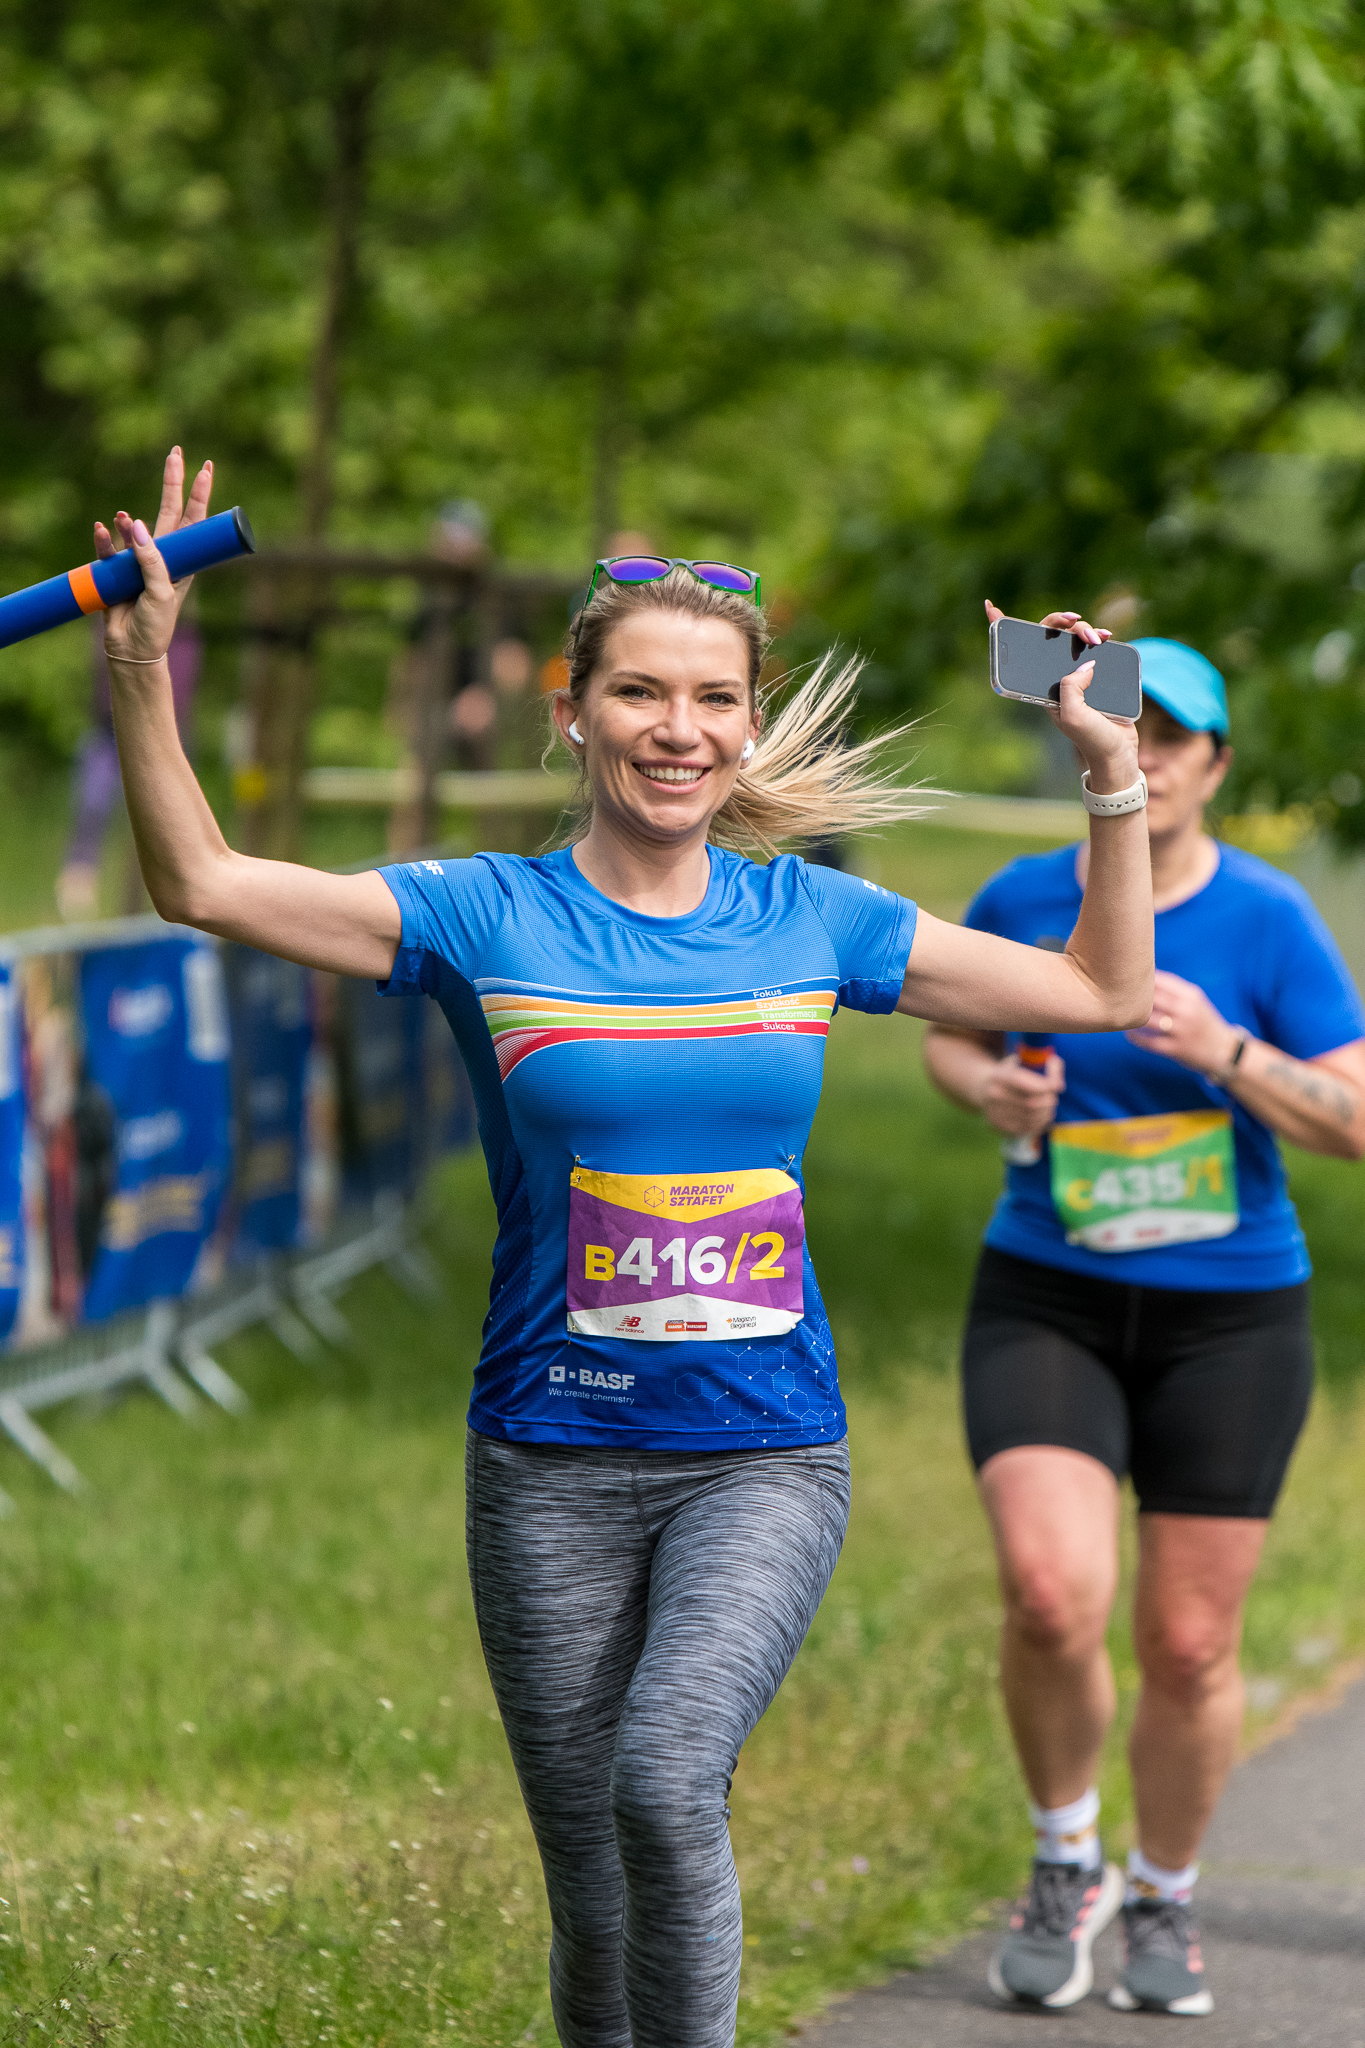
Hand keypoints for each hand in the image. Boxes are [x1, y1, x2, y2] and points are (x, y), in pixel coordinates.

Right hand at [98, 447, 213, 662]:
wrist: (133, 649)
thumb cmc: (156, 625)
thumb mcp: (162, 593)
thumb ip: (151, 560)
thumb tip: (137, 524)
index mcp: (183, 560)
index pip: (193, 520)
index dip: (199, 494)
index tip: (206, 467)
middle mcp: (162, 555)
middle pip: (168, 510)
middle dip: (172, 482)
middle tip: (176, 453)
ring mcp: (138, 561)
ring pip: (133, 528)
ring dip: (128, 521)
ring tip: (122, 518)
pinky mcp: (115, 570)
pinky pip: (108, 548)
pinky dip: (105, 540)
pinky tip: (102, 531)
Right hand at [979, 1050, 1066, 1138]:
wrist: (982, 1088)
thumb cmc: (1009, 1073)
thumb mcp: (1021, 1061)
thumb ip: (1041, 1064)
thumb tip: (1058, 1079)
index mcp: (1000, 1077)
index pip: (1029, 1085)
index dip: (1048, 1086)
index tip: (1058, 1085)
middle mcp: (994, 1095)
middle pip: (1032, 1104)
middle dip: (1048, 1101)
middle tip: (1053, 1097)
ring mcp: (995, 1113)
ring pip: (1031, 1118)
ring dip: (1046, 1113)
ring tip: (1048, 1107)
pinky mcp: (998, 1126)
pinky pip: (1026, 1129)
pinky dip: (1039, 1124)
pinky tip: (1041, 1116)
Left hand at [984, 600, 1137, 795]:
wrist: (1117, 753)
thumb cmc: (1091, 739)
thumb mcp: (1073, 716)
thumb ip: (1071, 689)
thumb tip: (1082, 664)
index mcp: (1041, 686)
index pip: (1020, 654)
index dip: (1004, 629)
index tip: (990, 608)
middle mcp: (1056, 677)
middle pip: (1050, 636)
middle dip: (1060, 622)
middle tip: (1075, 622)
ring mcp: (1076, 673)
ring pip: (1074, 638)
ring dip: (1085, 629)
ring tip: (1099, 638)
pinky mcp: (1097, 672)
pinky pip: (1094, 646)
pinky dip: (1100, 636)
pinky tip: (1107, 637)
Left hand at [1127, 970, 1239, 1073]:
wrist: (1224, 1050)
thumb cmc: (1201, 1020)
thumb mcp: (1194, 1001)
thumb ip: (1172, 990)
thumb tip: (1140, 977)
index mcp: (1191, 995)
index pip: (1161, 980)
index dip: (1141, 979)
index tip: (1125, 978)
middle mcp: (1187, 1010)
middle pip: (1152, 998)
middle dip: (1132, 997)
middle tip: (1116, 996)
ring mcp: (1181, 1030)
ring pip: (1148, 1020)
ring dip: (1132, 1018)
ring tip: (1121, 1016)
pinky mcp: (1176, 1048)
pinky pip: (1149, 1042)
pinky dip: (1136, 1037)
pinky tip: (1129, 1033)